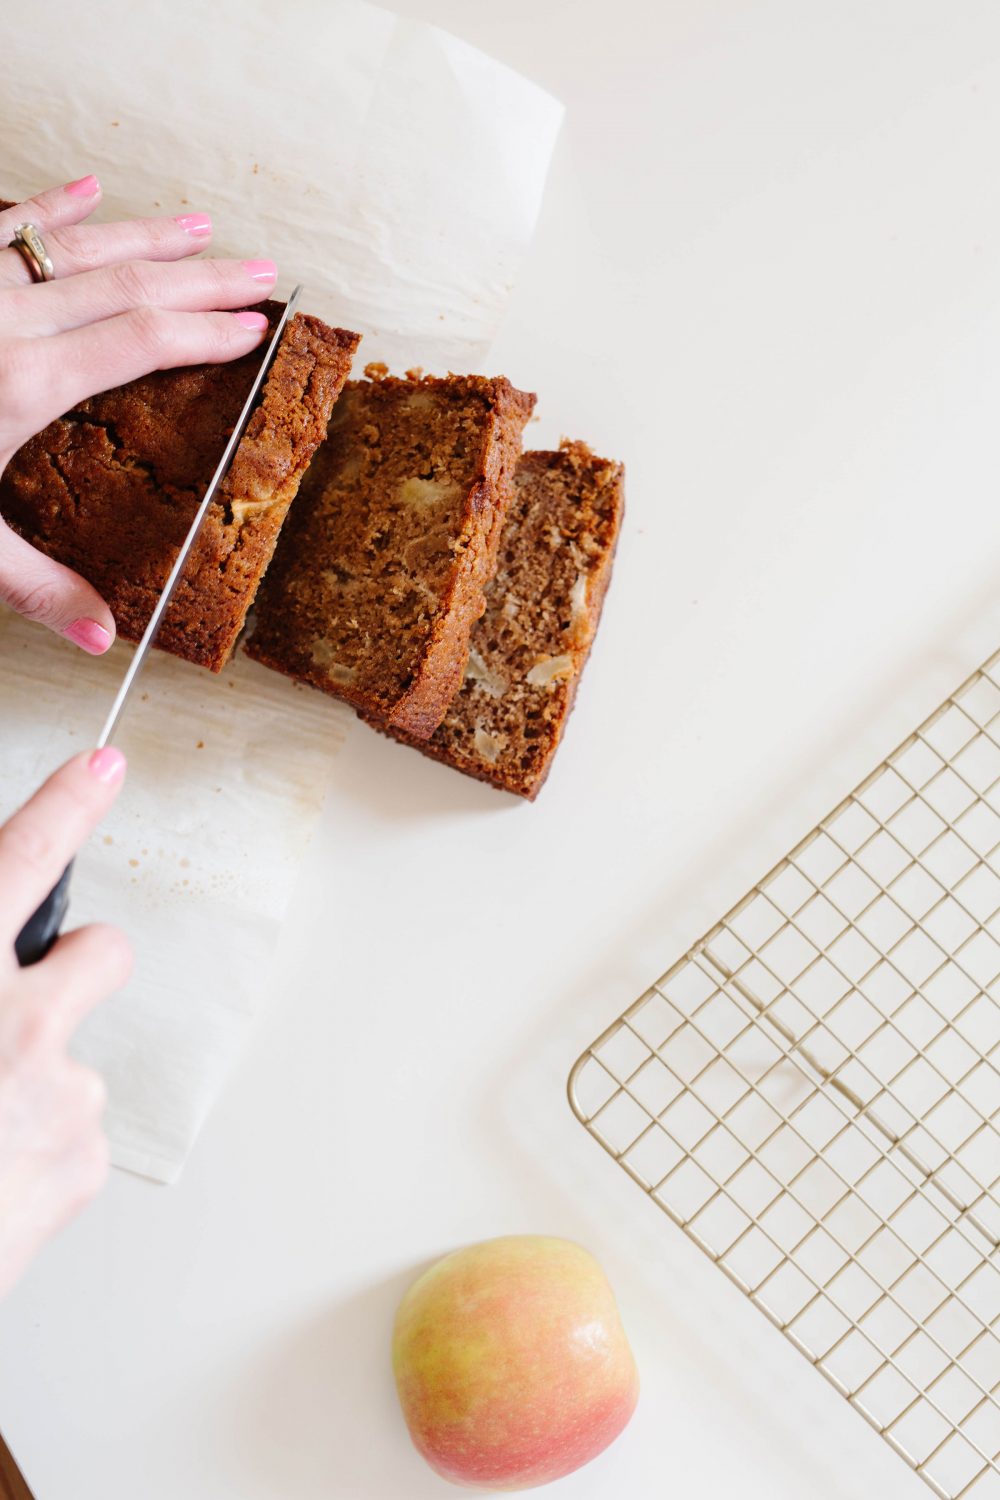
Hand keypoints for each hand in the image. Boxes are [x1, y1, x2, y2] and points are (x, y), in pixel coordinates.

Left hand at [0, 175, 277, 651]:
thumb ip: (37, 587)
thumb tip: (104, 637)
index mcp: (22, 384)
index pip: (140, 342)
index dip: (204, 333)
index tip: (253, 330)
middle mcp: (3, 321)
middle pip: (124, 285)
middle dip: (201, 277)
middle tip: (261, 272)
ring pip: (73, 245)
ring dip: (144, 233)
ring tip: (202, 227)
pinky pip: (2, 224)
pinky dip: (47, 205)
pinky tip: (85, 188)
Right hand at [0, 747, 130, 1298]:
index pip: (18, 860)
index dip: (65, 805)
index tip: (104, 767)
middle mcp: (13, 1022)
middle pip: (103, 952)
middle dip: (78, 969)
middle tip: (23, 1014)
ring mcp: (58, 1093)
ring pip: (79, 1057)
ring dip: (38, 1081)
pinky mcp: (80, 1160)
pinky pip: (76, 1130)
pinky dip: (40, 1148)